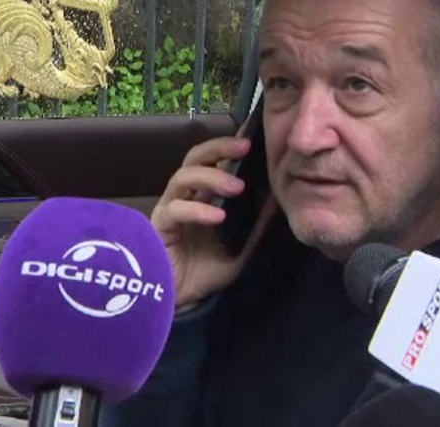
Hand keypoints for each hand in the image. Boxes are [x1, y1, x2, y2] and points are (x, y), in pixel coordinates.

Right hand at [151, 137, 273, 308]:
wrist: (182, 302)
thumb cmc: (205, 273)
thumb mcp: (242, 248)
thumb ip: (258, 226)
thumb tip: (279, 201)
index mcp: (204, 197)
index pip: (215, 162)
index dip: (230, 146)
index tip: (253, 137)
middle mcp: (185, 197)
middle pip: (195, 158)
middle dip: (219, 148)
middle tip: (244, 147)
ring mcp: (170, 209)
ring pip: (182, 178)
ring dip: (210, 177)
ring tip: (236, 187)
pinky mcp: (159, 227)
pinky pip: (175, 210)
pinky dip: (197, 210)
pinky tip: (217, 216)